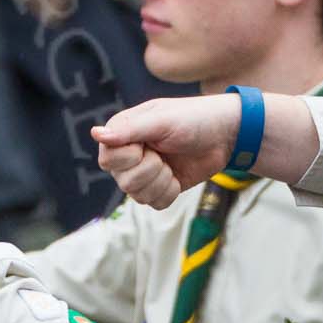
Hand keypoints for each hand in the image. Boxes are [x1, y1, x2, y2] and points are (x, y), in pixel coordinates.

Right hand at [91, 95, 241, 209]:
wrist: (226, 135)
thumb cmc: (194, 119)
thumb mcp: (162, 120)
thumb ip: (129, 130)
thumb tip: (96, 134)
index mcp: (122, 133)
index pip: (108, 159)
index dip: (129, 157)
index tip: (148, 143)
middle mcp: (127, 156)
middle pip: (123, 181)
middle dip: (151, 169)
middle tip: (164, 152)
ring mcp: (142, 174)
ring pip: (137, 195)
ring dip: (162, 181)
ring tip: (172, 163)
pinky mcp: (159, 188)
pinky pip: (153, 204)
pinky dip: (169, 192)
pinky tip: (177, 177)